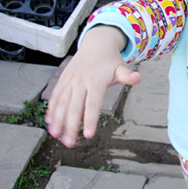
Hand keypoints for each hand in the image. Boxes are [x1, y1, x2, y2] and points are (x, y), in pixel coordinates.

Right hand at [45, 26, 140, 147]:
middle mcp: (80, 81)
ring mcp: (70, 81)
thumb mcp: (120, 67)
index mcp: (96, 81)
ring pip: (61, 103)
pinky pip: (55, 96)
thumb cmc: (110, 61)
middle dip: (71, 126)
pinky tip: (50, 123)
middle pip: (74, 106)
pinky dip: (51, 109)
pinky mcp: (63, 80)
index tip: (88, 135)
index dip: (90, 119)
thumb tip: (138, 77)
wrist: (95, 44)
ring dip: (57, 120)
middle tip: (70, 143)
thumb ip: (127, 75)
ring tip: (56, 136)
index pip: (92, 103)